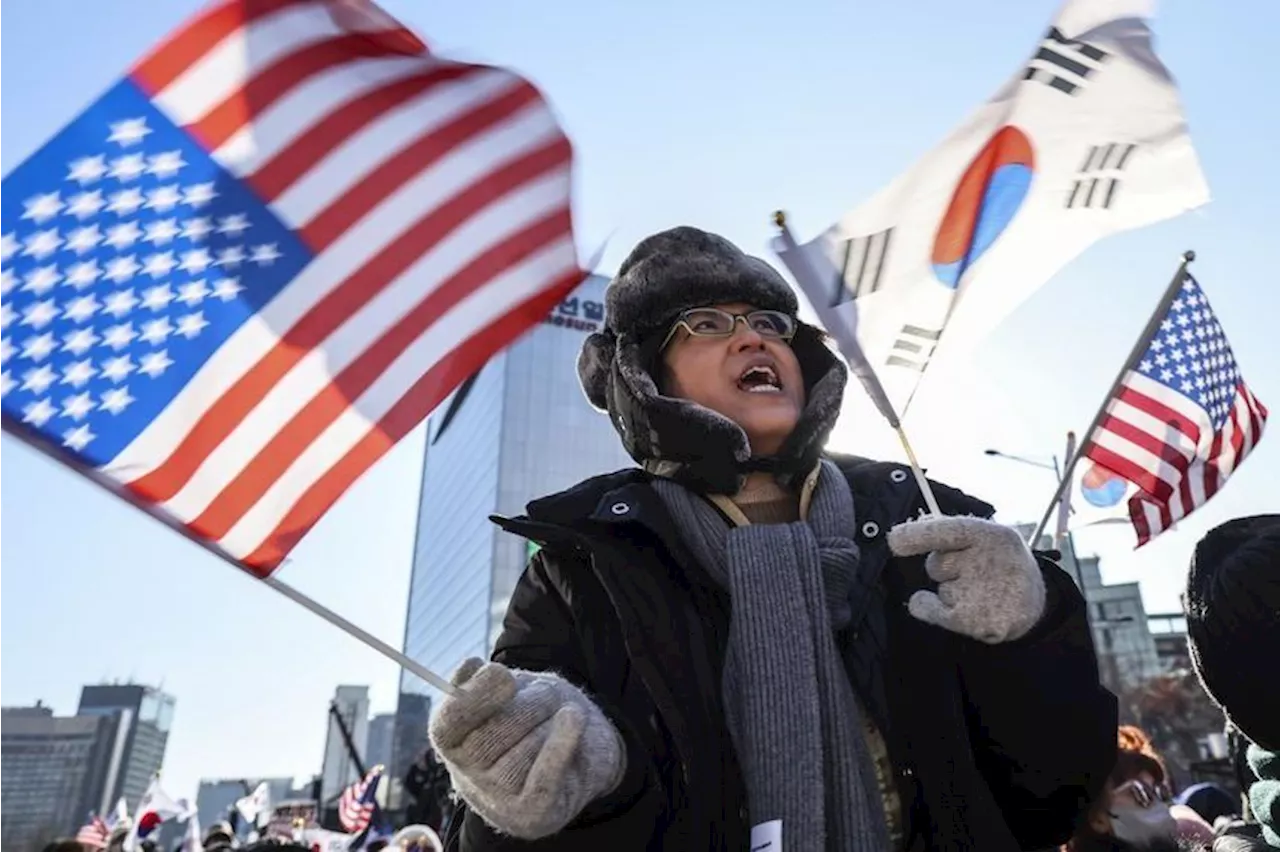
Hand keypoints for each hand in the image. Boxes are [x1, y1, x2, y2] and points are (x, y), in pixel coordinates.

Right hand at [428, 659, 625, 839]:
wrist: (585, 752)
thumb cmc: (539, 717)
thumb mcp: (513, 691)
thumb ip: (487, 682)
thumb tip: (469, 666)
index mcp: (454, 744)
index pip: (447, 725)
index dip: (472, 698)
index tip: (502, 673)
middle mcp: (468, 777)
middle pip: (492, 734)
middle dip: (529, 704)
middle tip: (548, 694)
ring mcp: (498, 801)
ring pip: (525, 749)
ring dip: (552, 722)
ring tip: (562, 720)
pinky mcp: (531, 815)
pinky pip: (543, 778)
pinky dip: (560, 746)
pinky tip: (572, 718)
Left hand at [888, 516, 1045, 643]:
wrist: (1034, 606)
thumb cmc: (1001, 565)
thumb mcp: (988, 538)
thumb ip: (950, 533)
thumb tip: (901, 536)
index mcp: (993, 536)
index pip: (949, 532)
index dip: (918, 535)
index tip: (894, 540)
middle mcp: (988, 564)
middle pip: (936, 564)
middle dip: (947, 568)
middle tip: (976, 574)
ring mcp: (980, 595)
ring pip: (939, 587)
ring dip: (951, 591)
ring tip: (980, 593)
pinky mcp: (969, 621)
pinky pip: (924, 607)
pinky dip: (926, 606)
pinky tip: (952, 609)